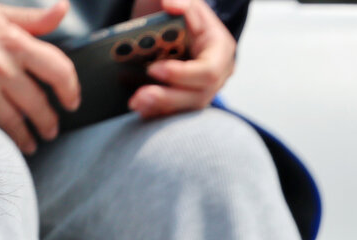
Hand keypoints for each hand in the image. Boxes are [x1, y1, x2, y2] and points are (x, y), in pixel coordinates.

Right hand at [0, 0, 76, 153]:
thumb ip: (30, 18)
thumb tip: (62, 10)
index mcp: (13, 40)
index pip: (59, 71)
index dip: (71, 89)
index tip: (72, 102)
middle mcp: (0, 65)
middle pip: (37, 102)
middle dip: (47, 120)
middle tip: (50, 129)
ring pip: (12, 120)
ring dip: (24, 135)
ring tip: (30, 143)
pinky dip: (1, 134)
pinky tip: (4, 138)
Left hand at [129, 0, 231, 116]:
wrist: (173, 22)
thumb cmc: (179, 11)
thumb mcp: (184, 0)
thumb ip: (181, 1)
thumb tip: (172, 5)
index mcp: (220, 49)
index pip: (209, 71)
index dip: (183, 75)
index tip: (154, 69)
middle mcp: (217, 73)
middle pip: (199, 95)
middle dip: (169, 97)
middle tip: (141, 96)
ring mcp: (204, 88)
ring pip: (187, 106)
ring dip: (161, 107)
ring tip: (136, 103)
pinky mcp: (189, 96)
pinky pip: (176, 110)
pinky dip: (157, 111)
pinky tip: (140, 109)